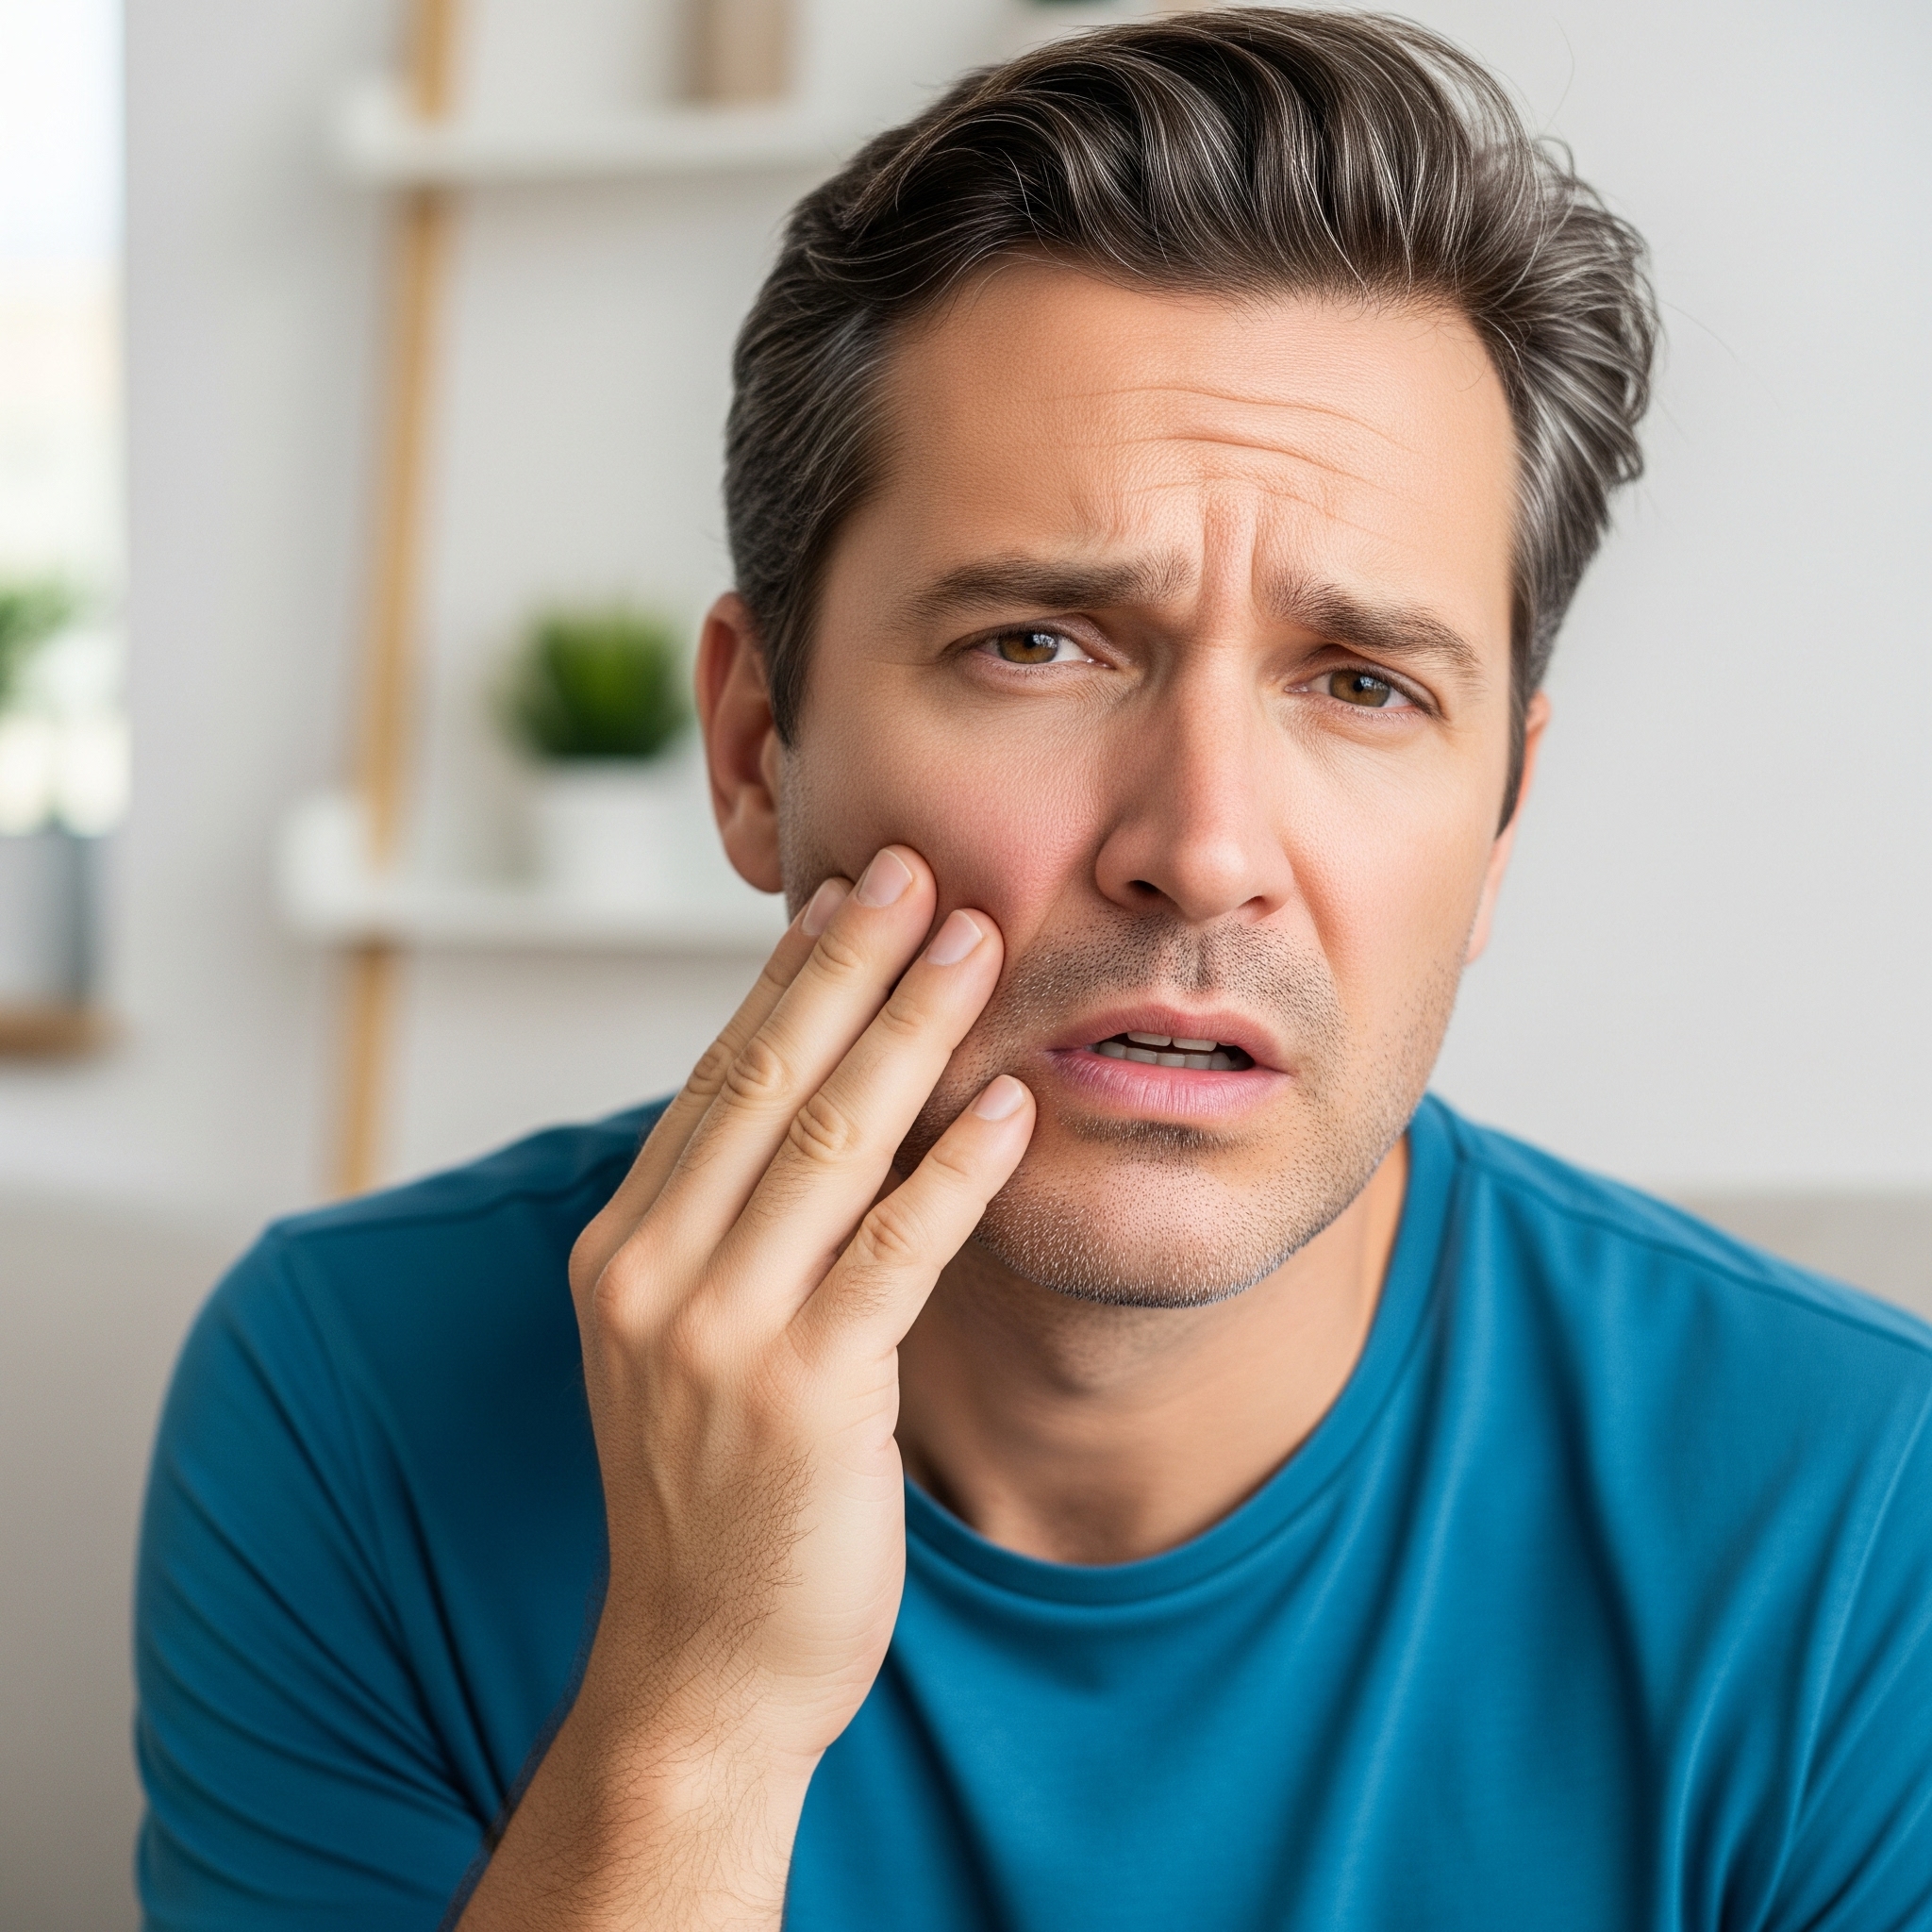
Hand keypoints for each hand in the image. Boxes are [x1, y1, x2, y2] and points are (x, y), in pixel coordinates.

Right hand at [456, 847, 1033, 1930]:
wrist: (702, 1671)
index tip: (847, 894)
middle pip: (765, 1082)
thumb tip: (822, 1098)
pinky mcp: (805, 1400)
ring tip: (977, 944)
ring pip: (830, 1143)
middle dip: (849, 966)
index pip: (714, 1079)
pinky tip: (1009, 1105)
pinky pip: (895, 1253)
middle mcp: (653, 1279)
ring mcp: (720, 1339)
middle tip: (919, 870)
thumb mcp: (695, 1341)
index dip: (787, 980)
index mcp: (622, 1252)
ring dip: (912, 1030)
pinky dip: (957, 1170)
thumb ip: (736, 1227)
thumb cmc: (719, 1496)